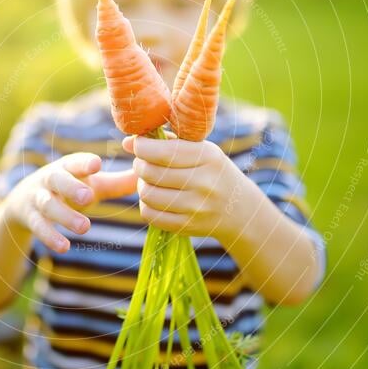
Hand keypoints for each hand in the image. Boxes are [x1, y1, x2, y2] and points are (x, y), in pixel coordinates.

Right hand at [3, 152, 137, 253]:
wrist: (24, 200)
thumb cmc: (69, 188)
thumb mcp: (92, 184)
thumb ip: (117, 183)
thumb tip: (147, 178)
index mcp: (68, 167)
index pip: (75, 162)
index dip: (84, 163)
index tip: (97, 164)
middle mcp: (50, 179)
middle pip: (58, 180)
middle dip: (72, 187)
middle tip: (88, 197)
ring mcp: (38, 198)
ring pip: (48, 206)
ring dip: (65, 216)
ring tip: (85, 227)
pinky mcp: (30, 218)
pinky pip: (39, 227)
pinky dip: (50, 237)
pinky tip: (64, 247)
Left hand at [122, 134, 253, 238]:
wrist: (239, 208)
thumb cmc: (212, 171)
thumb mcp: (201, 149)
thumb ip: (167, 141)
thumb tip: (128, 142)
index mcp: (208, 157)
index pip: (163, 152)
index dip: (142, 147)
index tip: (137, 144)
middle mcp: (204, 183)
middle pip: (151, 173)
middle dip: (140, 165)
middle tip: (143, 163)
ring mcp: (196, 208)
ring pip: (148, 194)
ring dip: (141, 186)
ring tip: (150, 181)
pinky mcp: (187, 226)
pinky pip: (151, 215)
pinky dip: (147, 205)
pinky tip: (155, 198)